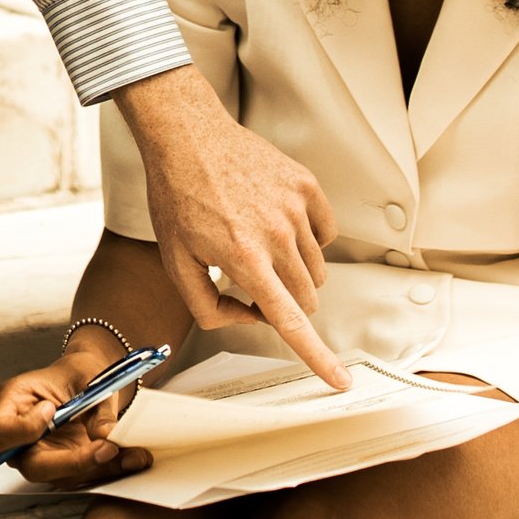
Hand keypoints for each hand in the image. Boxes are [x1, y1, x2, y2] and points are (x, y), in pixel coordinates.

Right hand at [0, 360, 151, 491]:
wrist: (89, 381)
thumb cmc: (77, 372)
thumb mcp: (88, 376)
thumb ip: (96, 406)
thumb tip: (105, 437)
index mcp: (10, 405)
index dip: (20, 431)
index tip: (50, 411)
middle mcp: (21, 438)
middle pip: (30, 466)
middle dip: (70, 462)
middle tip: (104, 448)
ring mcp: (42, 456)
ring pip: (62, 478)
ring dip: (98, 468)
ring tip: (130, 453)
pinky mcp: (66, 468)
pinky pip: (84, 477)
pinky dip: (110, 469)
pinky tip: (133, 457)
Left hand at [111, 68, 349, 388]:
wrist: (187, 137)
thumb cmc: (177, 200)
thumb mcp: (176, 264)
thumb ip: (209, 306)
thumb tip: (249, 317)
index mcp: (244, 259)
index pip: (290, 321)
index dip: (318, 357)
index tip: (341, 381)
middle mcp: (276, 234)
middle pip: (307, 297)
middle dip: (286, 302)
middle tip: (253, 282)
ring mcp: (295, 207)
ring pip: (317, 268)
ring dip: (295, 271)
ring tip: (259, 245)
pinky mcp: (306, 185)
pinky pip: (327, 231)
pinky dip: (309, 239)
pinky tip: (279, 225)